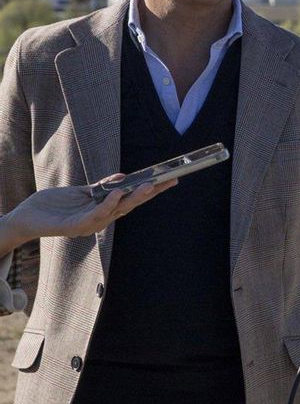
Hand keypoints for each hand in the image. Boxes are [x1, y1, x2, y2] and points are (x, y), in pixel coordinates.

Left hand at [2, 175, 176, 243]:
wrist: (26, 217)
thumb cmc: (52, 205)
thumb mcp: (80, 192)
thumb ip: (101, 187)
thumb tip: (124, 177)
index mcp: (103, 210)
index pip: (132, 199)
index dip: (151, 191)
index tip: (169, 180)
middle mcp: (100, 219)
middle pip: (131, 205)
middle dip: (150, 193)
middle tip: (167, 182)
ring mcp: (89, 224)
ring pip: (117, 210)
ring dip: (134, 198)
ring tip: (148, 185)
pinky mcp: (76, 225)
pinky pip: (97, 214)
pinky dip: (108, 204)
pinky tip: (118, 193)